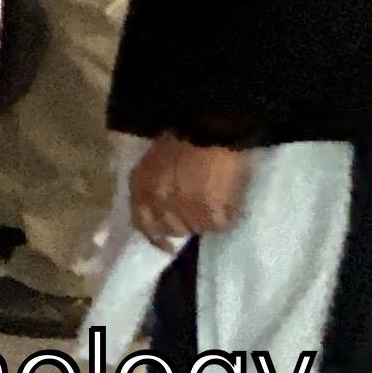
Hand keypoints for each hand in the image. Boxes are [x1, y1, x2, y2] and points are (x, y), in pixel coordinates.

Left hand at [131, 137, 248, 246]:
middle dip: (186, 222)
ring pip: (199, 228)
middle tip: (200, 208)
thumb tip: (164, 207)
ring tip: (217, 198)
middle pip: (173, 229)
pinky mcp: (212, 214)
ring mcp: (186, 211)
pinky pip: (222, 224)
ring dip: (207, 218)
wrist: (209, 127)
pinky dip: (227, 215)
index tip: (168, 245)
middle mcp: (159, 203)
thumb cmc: (183, 135)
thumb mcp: (155, 160)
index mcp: (141, 187)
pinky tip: (230, 199)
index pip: (143, 224)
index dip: (156, 237)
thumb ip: (155, 185)